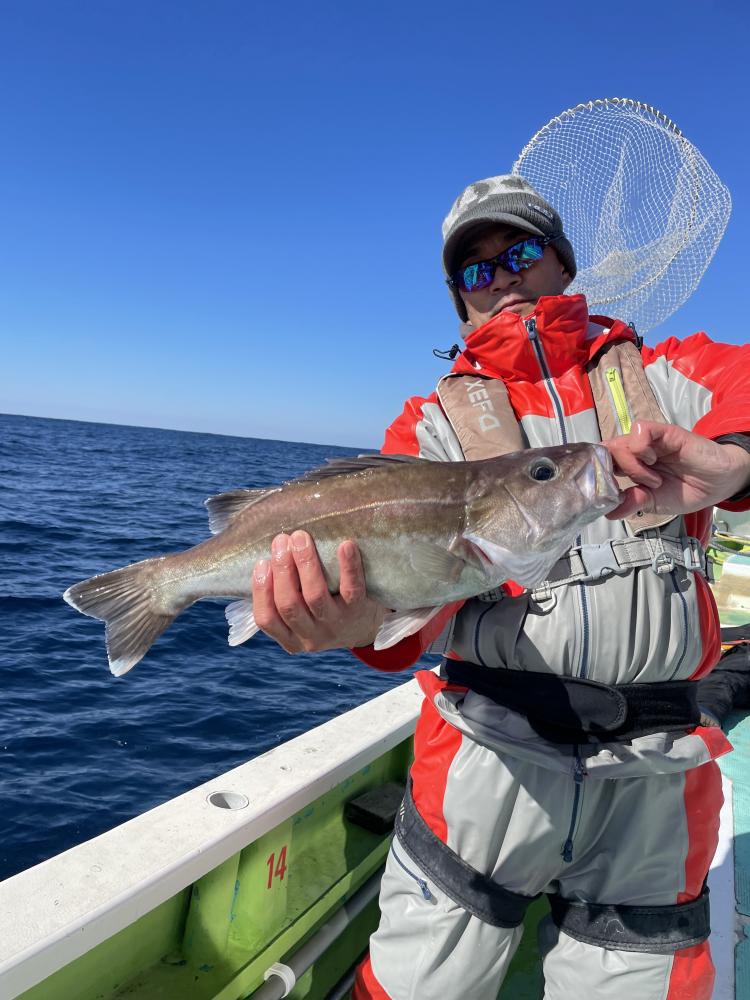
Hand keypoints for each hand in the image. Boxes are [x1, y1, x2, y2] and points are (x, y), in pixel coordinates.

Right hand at [252, 531, 386, 653]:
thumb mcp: (302, 614)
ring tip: (301, 538)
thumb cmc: (324, 609)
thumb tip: (270, 554)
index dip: (261, 591)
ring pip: (316, 596)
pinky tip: (345, 545)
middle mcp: (311, 635)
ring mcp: (335, 624)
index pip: (266, 619)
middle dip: (282, 569)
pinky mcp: (359, 612)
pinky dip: (348, 567)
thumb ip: (284, 594)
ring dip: (306, 563)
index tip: (262, 562)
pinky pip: (352, 589)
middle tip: (281, 540)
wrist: (367, 626)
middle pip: (289, 604)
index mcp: (290, 637)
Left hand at [602, 421, 749, 519]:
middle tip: (629, 486)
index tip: (599, 491)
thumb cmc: (688, 489)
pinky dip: (640, 447)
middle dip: (610, 471)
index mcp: (631, 466)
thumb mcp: (655, 502)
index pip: (603, 461)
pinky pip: (641, 429)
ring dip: (631, 466)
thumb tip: (609, 513)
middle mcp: (636, 451)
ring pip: (620, 443)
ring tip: (652, 480)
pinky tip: (653, 461)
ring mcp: (649, 441)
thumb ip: (633, 503)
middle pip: (606, 451)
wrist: (719, 483)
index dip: (596, 472)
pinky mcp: (665, 433)